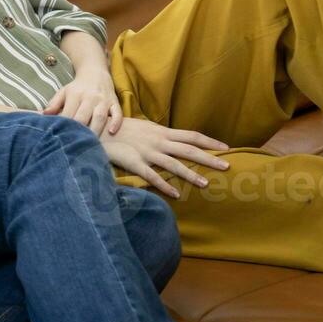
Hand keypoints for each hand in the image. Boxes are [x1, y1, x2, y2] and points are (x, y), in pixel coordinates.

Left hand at [44, 69, 121, 136]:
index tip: (61, 138)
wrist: (95, 73)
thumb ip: (53, 104)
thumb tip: (44, 115)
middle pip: (84, 116)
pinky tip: (111, 132)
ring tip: (91, 143)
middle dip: (80, 130)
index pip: (68, 113)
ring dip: (96, 129)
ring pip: (100, 116)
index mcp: (75, 95)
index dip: (65, 126)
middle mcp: (90, 97)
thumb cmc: (77, 87)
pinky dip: (116, 122)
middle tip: (76, 145)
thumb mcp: (63, 92)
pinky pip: (117, 113)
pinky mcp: (115, 102)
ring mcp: (103, 100)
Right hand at [99, 118, 230, 198]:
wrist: (95, 129)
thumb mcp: (142, 127)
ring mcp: (146, 152)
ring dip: (190, 174)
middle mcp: (157, 141)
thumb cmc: (118, 128)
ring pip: (173, 164)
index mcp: (161, 131)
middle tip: (227, 165)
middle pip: (188, 149)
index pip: (191, 136)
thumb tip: (172, 140)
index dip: (209, 142)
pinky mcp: (134, 162)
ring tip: (205, 184)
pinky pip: (152, 176)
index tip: (226, 148)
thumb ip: (158, 134)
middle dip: (209, 158)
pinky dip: (165, 185)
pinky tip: (176, 194)